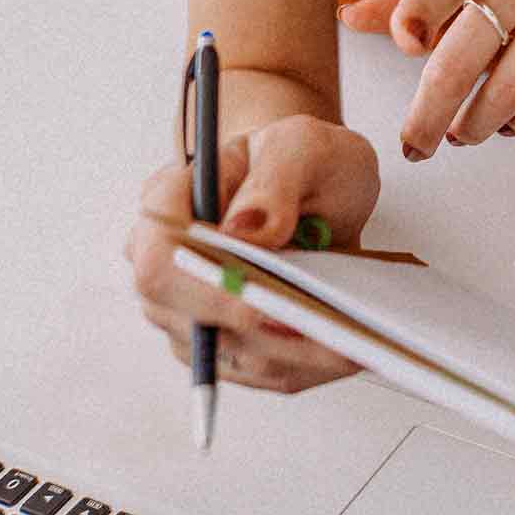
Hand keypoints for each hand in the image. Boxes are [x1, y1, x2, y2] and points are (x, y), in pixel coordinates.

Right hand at [123, 115, 381, 392]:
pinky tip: (343, 351)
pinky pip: (256, 369)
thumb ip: (275, 178)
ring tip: (353, 347)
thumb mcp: (303, 145)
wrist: (312, 184)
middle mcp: (167, 259)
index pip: (161, 255)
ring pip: (227, 354)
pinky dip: (301, 366)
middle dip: (261, 333)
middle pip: (188, 318)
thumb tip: (245, 230)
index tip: (262, 299)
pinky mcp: (223, 341)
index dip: (206, 286)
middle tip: (327, 334)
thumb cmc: (301, 159)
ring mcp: (188, 307)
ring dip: (291, 357)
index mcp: (170, 200)